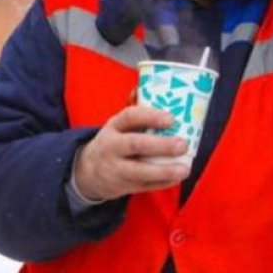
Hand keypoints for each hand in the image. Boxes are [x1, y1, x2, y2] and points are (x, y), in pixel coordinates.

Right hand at [72, 106, 190, 200]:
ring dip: (163, 171)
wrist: (87, 171)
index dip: (150, 116)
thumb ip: (138, 111)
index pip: (129, 117)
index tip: (171, 119)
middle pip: (134, 144)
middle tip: (182, 144)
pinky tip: (177, 178)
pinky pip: (144, 186)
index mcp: (114, 126)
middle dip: (160, 145)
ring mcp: (116, 169)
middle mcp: (112, 147)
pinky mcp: (122, 186)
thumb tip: (150, 86)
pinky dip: (162, 183)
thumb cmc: (115, 141)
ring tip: (185, 169)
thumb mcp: (119, 125)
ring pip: (139, 170)